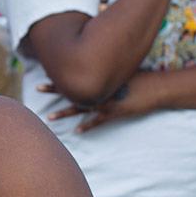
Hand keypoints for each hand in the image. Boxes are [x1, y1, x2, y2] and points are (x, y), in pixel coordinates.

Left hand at [41, 71, 159, 132]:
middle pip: (72, 89)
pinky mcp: (115, 112)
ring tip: (49, 118)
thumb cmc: (141, 77)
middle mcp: (99, 89)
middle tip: (37, 87)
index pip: (76, 76)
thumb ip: (109, 70)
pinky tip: (77, 131)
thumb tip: (98, 65)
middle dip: (54, 89)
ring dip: (65, 113)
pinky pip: (98, 121)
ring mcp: (106, 101)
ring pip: (80, 107)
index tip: (46, 72)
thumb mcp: (122, 71)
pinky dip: (88, 126)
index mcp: (100, 79)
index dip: (62, 75)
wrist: (158, 87)